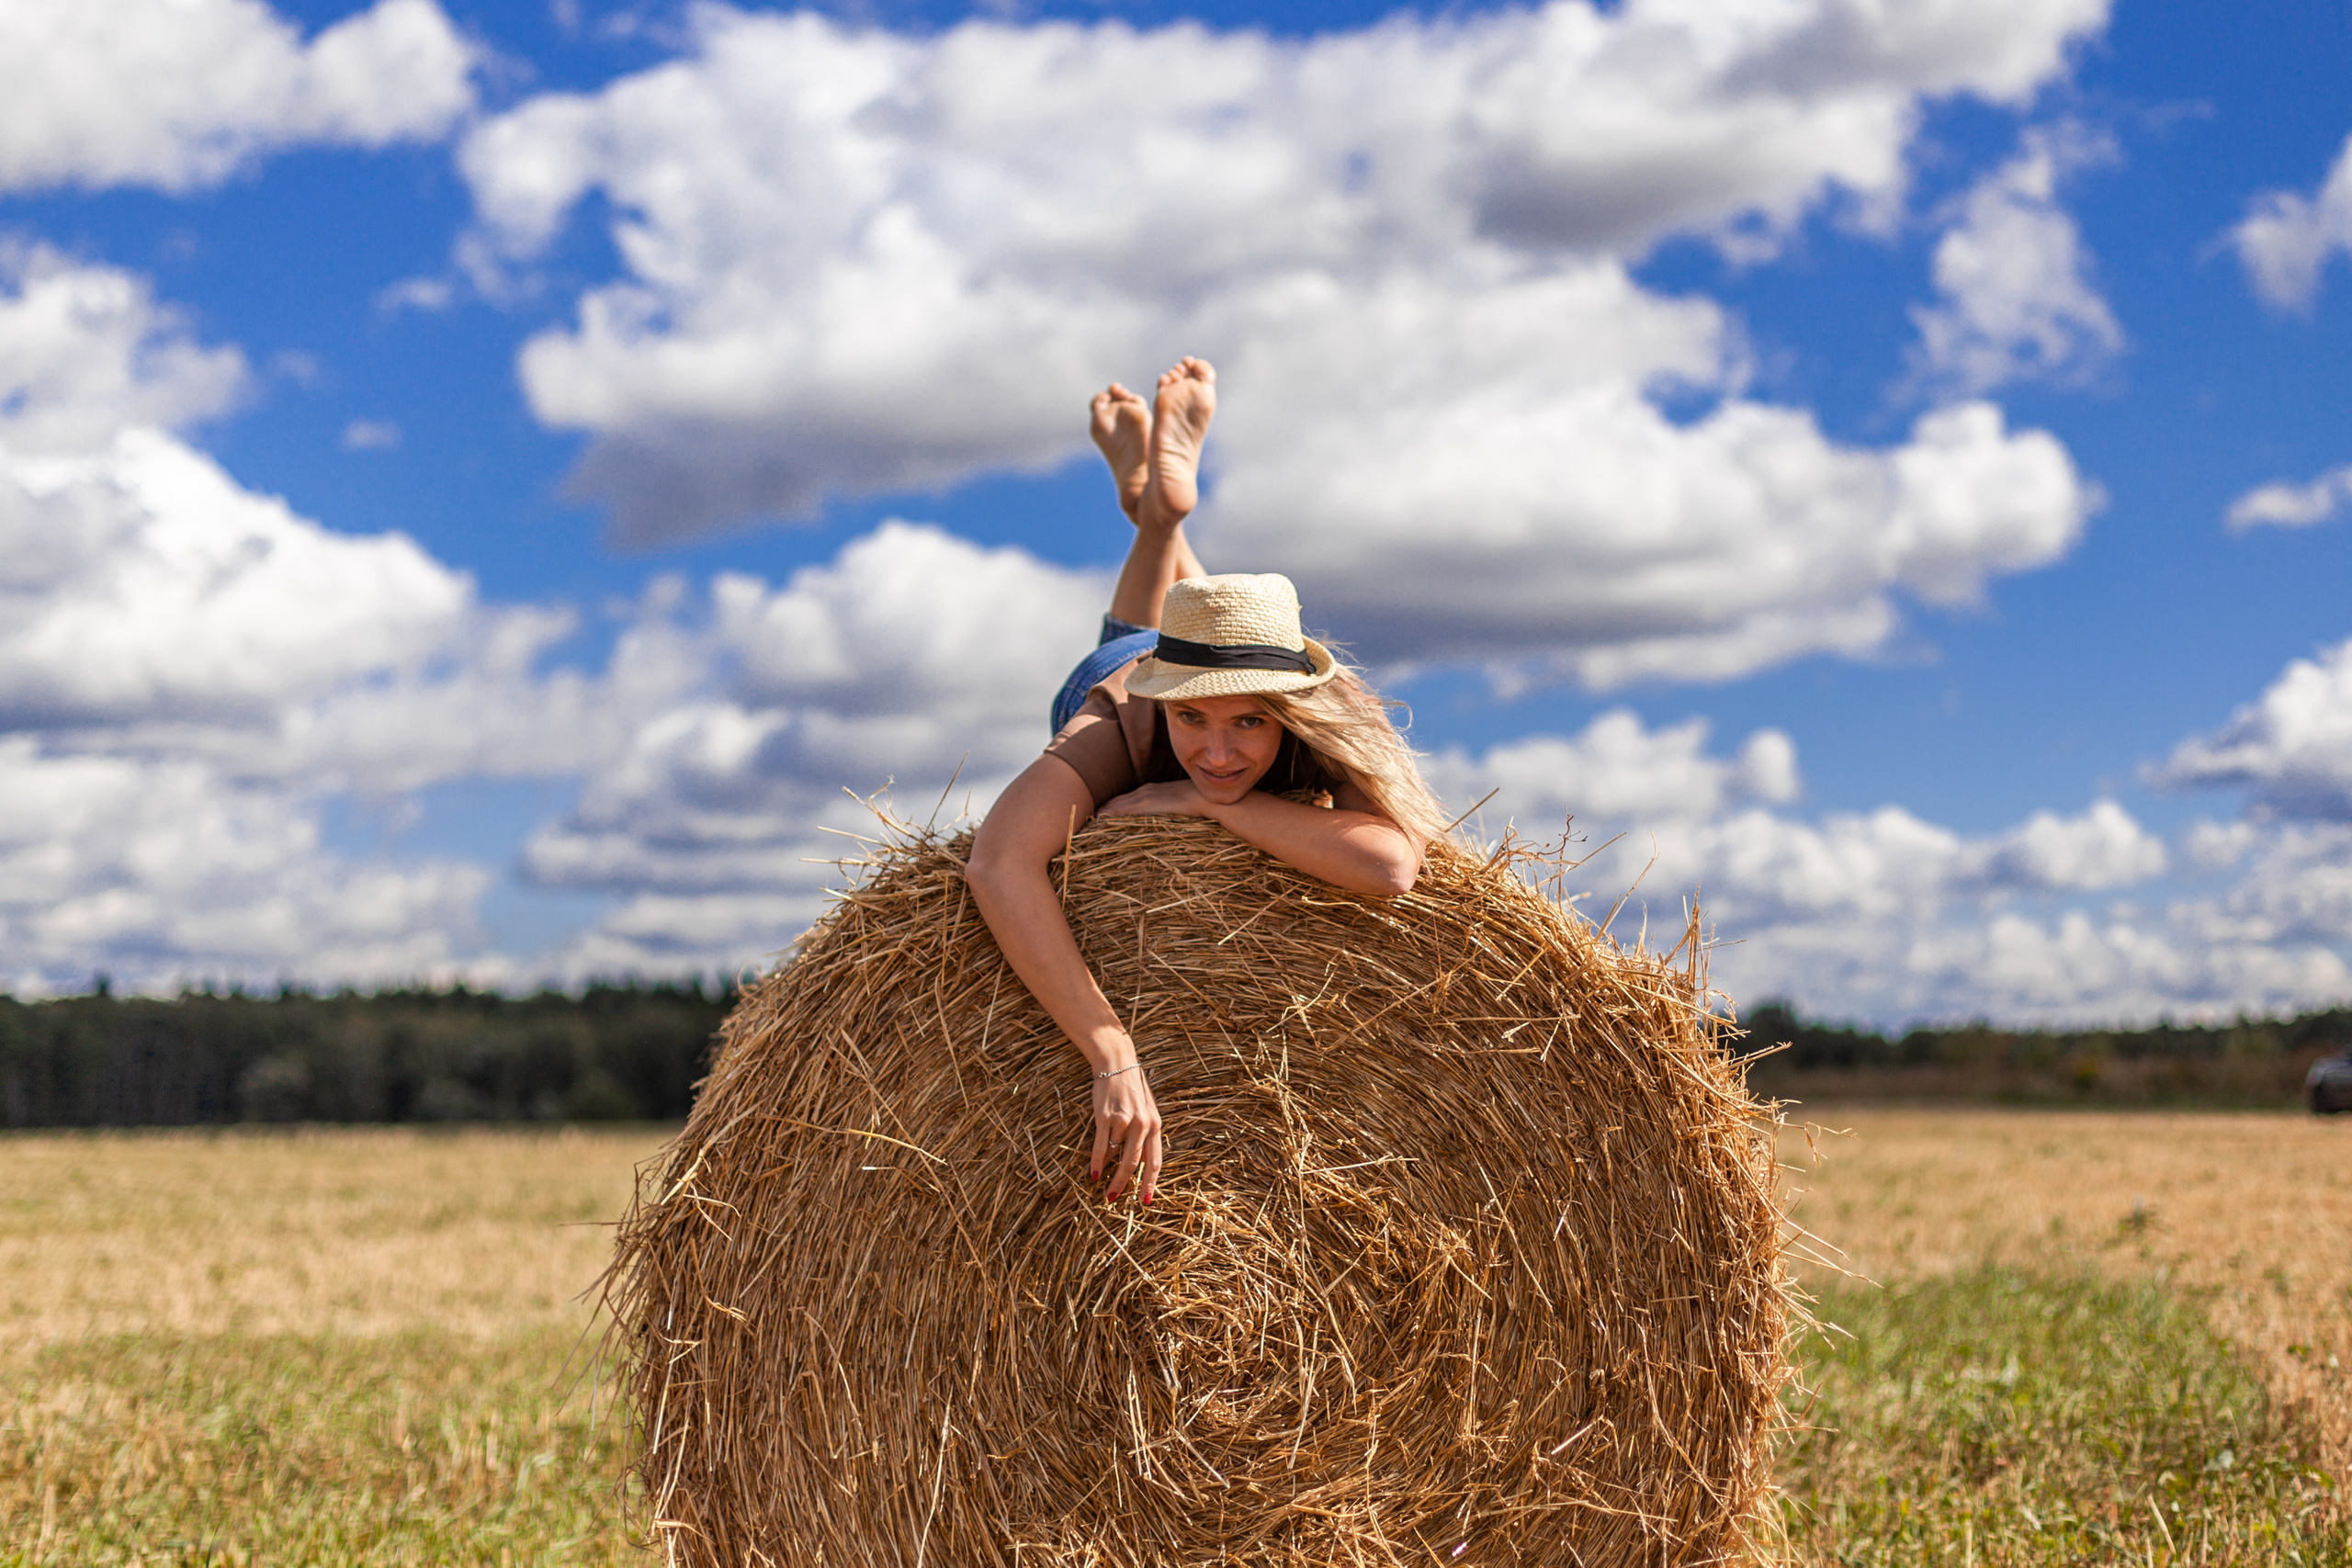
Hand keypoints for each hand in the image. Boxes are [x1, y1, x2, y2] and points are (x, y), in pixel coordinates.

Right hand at [1091, 1060, 1162, 1202]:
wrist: (1117, 1064)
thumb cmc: (1132, 1090)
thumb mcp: (1147, 1111)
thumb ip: (1146, 1135)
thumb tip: (1141, 1163)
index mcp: (1155, 1125)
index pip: (1155, 1161)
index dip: (1150, 1183)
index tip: (1145, 1200)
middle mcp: (1142, 1124)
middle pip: (1134, 1163)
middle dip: (1124, 1184)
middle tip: (1115, 1199)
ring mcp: (1123, 1121)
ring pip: (1115, 1155)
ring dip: (1109, 1174)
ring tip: (1103, 1188)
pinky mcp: (1105, 1117)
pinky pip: (1099, 1146)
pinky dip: (1096, 1162)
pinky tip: (1093, 1174)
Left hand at [1097, 779, 1215, 819]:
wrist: (1211, 800)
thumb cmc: (1199, 808)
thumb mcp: (1179, 811)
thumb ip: (1169, 817)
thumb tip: (1164, 830)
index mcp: (1151, 793)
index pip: (1124, 801)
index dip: (1110, 809)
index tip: (1096, 818)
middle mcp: (1145, 791)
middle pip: (1116, 801)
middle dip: (1101, 810)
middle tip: (1083, 820)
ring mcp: (1147, 796)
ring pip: (1117, 804)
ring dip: (1103, 813)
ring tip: (1087, 821)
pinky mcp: (1149, 802)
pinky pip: (1126, 809)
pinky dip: (1112, 814)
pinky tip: (1100, 820)